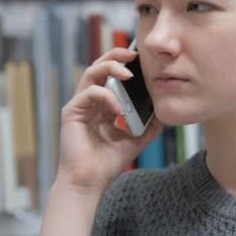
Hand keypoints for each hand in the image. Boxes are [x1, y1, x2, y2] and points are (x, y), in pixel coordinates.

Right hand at [56, 48, 162, 194]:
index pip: (112, 76)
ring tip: (128, 74)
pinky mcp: (71, 112)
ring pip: (91, 73)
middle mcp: (90, 102)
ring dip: (111, 68)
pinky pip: (89, 93)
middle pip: (99, 67)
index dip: (124, 63)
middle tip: (134, 53)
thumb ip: (148, 125)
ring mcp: (79, 106)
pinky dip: (106, 96)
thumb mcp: (136, 140)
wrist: (90, 182)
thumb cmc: (108, 163)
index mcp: (103, 106)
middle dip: (116, 55)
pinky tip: (118, 108)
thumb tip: (163, 111)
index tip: (141, 59)